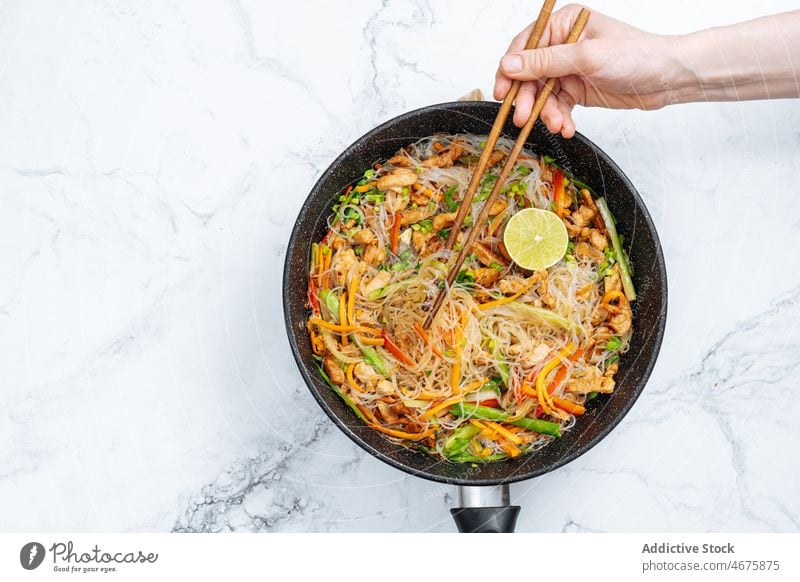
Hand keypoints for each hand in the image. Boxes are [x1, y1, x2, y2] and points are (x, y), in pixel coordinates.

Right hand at [494, 4, 677, 136]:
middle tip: (524, 117)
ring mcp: (569, 69)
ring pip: (542, 94)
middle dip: (528, 98)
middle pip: (530, 74)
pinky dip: (560, 118)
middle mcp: (563, 45)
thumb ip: (544, 62)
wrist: (666, 78)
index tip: (502, 92)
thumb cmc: (636, 56)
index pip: (524, 46)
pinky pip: (558, 106)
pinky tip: (567, 127)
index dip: (510, 70)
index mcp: (563, 25)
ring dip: (546, 113)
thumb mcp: (585, 57)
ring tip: (557, 125)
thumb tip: (509, 64)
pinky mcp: (577, 89)